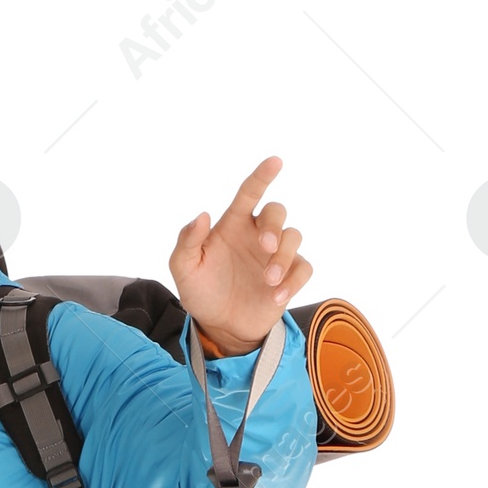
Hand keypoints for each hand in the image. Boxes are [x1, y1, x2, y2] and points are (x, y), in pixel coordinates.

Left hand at [170, 157, 313, 355]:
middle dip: (274, 225)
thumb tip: (202, 215)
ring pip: (294, 236)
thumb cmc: (202, 291)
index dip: (262, 176)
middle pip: (277, 211)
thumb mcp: (184, 269)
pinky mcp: (289, 276)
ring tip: (268, 280)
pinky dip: (293, 281)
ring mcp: (275, 255)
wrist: (219, 326)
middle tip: (265, 246)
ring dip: (284, 256)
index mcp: (233, 224)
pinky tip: (276, 296)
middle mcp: (257, 234)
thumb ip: (187, 242)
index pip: (249, 192)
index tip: (275, 162)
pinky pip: (303, 268)